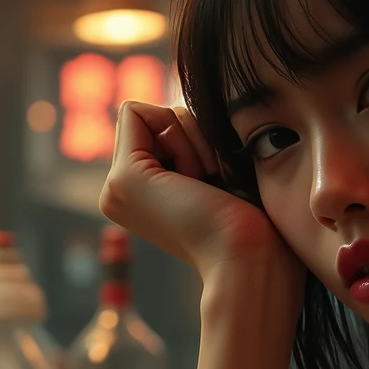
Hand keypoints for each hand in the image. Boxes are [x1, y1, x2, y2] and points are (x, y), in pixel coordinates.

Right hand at [100, 101, 301, 296]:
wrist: (251, 258)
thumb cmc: (253, 224)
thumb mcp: (220, 174)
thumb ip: (195, 145)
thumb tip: (191, 110)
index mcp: (142, 196)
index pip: (158, 126)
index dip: (194, 135)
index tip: (215, 176)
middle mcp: (120, 194)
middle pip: (154, 118)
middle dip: (192, 133)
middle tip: (212, 180)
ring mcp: (116, 189)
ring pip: (149, 114)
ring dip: (191, 137)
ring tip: (207, 184)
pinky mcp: (122, 180)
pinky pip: (138, 112)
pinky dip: (178, 132)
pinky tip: (196, 175)